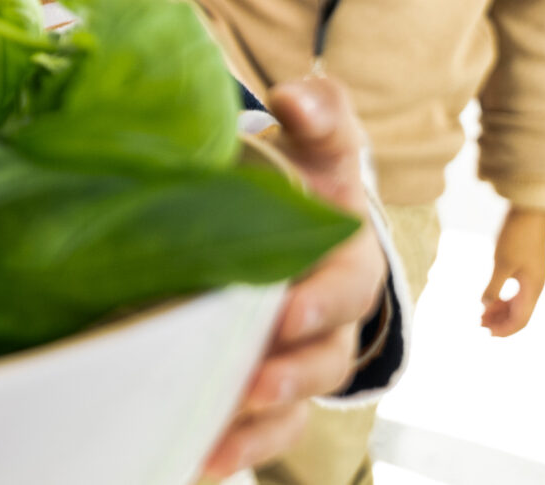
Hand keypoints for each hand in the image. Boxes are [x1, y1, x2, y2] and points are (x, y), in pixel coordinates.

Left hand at [199, 77, 389, 480]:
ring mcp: (309, 356)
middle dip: (292, 367)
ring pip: (297, 399)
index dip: (322, 295)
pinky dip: (237, 448)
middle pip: (328, 350)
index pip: (347, 275)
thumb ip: (318, 111)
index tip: (287, 307)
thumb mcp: (314, 141)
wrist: (294, 222)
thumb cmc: (303, 179)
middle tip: (253, 379)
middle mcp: (337, 314)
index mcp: (348, 252)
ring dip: (262, 419)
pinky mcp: (277, 390)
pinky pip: (267, 430)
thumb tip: (297, 96)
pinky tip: (196, 464)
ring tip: (219, 432)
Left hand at [481, 206, 544, 336]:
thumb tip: (484, 306)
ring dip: (499, 311)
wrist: (528, 212)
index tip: (486, 334)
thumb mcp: (501, 263)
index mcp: (532, 289)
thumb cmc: (516, 236)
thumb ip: (493, 286)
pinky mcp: (525, 269)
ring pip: (516, 304)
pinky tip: (488, 299)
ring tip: (480, 315)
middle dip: (500, 322)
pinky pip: (514, 292)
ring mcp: (530, 278)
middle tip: (478, 324)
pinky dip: (502, 298)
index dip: (504, 330)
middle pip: (519, 314)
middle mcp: (534, 287)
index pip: (521, 320)